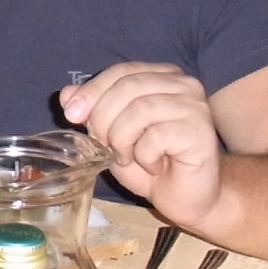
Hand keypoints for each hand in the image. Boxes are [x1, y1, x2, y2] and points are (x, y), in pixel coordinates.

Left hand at [61, 63, 224, 227]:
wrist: (186, 197)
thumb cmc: (151, 163)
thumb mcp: (113, 134)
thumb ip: (93, 111)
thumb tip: (66, 94)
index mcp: (162, 76)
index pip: (121, 71)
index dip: (92, 91)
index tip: (71, 114)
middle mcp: (183, 84)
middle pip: (128, 86)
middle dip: (104, 119)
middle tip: (104, 146)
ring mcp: (195, 106)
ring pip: (140, 109)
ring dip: (122, 139)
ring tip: (128, 157)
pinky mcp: (201, 131)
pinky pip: (157, 135)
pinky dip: (144, 155)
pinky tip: (153, 165)